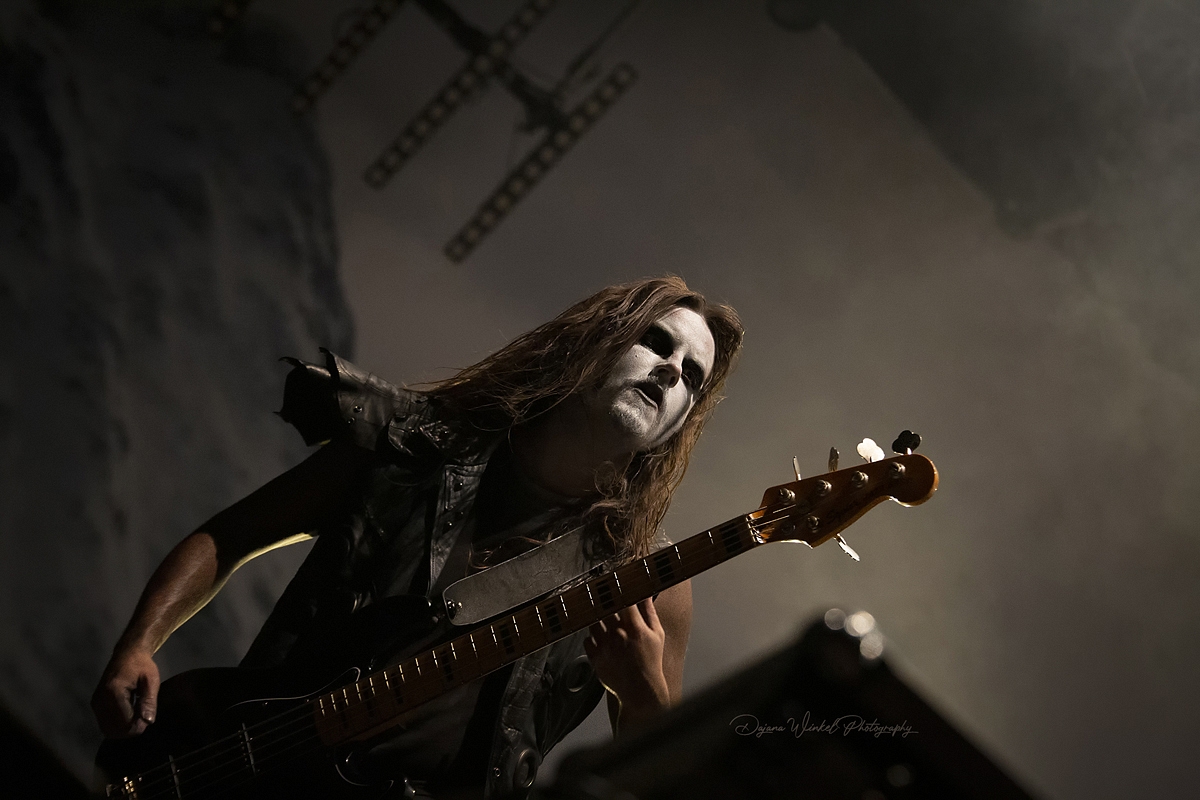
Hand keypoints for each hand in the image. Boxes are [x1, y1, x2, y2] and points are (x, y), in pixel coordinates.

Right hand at [91, 648, 159, 737]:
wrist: (127, 654)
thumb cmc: (141, 665)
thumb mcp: (151, 680)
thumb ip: (149, 701)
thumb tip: (148, 722)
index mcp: (113, 692)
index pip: (124, 722)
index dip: (138, 727)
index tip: (148, 719)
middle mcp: (100, 700)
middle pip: (114, 729)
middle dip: (130, 730)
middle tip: (143, 719)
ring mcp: (96, 703)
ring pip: (108, 730)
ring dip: (123, 729)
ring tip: (137, 717)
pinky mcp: (95, 705)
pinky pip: (105, 724)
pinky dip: (117, 725)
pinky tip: (129, 716)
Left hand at [584, 598, 669, 712]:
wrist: (640, 690)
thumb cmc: (650, 662)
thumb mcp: (657, 635)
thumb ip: (649, 612)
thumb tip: (644, 594)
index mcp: (634, 627)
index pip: (621, 599)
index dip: (617, 590)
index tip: (615, 585)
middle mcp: (617, 634)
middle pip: (603, 608)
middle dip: (604, 602)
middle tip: (605, 600)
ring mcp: (604, 646)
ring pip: (593, 621)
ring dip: (597, 619)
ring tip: (604, 622)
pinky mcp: (595, 657)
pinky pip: (587, 639)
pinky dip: (592, 637)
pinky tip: (600, 639)